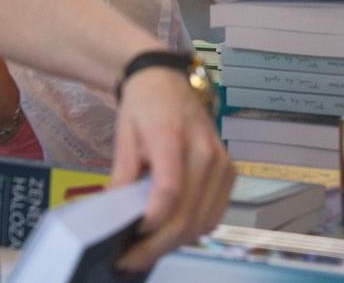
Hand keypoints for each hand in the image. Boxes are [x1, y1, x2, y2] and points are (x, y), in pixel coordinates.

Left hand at [111, 67, 232, 272]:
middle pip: (187, 214)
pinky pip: (214, 215)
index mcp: (173, 136)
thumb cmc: (143, 108)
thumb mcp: (124, 137)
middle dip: (156, 246)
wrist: (168, 83)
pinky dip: (193, 231)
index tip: (127, 238)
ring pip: (202, 221)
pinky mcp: (229, 172)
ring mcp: (222, 163)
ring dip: (174, 244)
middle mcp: (205, 151)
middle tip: (129, 261)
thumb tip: (114, 219)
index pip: (169, 190)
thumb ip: (122, 177)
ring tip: (147, 251)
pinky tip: (170, 234)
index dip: (150, 221)